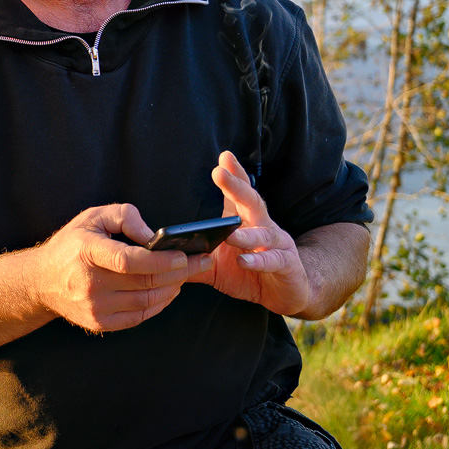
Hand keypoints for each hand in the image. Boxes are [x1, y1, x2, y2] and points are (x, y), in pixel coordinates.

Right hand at [31, 203, 213, 332]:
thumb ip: (125, 216)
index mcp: (87, 252)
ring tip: (186, 274)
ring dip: (173, 288)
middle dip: (180, 272)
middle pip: (145, 281)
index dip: (161, 260)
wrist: (42, 281)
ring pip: (147, 300)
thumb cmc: (72, 245)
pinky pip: (140, 316)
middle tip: (202, 262)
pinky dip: (159, 303)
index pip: (129, 261)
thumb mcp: (93, 217)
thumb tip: (153, 236)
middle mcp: (90, 283)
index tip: (184, 255)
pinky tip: (168, 290)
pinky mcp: (100, 323)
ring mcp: (95, 307)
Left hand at [192, 151, 311, 316]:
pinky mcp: (286, 265)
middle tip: (219, 173)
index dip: (233, 175)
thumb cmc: (248, 273)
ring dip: (247, 234)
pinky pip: (273, 261)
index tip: (223, 156)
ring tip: (231, 235)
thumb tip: (162, 258)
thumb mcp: (214, 268)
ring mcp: (277, 244)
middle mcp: (262, 226)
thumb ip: (192, 261)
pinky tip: (244, 261)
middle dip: (236, 186)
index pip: (239, 194)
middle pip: (251, 202)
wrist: (285, 292)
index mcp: (245, 221)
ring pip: (263, 233)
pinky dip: (258, 260)